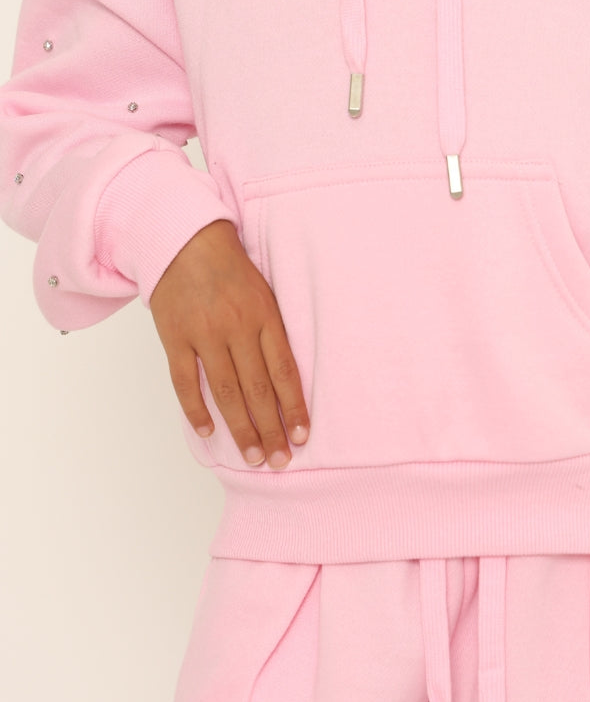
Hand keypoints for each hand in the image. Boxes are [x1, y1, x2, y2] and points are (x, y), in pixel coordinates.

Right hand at [149, 218, 309, 469]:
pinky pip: (185, 381)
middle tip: (278, 461)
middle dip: (270, 429)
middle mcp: (236, 327)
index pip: (284, 371)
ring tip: (251, 456)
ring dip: (240, 428)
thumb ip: (271, 332)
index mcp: (264, 316)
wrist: (185, 240)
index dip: (294, 407)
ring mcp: (204, 334)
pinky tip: (208, 432)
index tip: (302, 436)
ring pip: (226, 391)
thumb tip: (285, 381)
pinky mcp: (175, 337)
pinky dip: (196, 409)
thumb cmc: (230, 268)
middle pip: (257, 388)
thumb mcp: (263, 292)